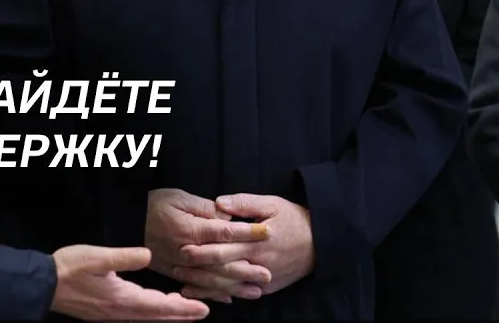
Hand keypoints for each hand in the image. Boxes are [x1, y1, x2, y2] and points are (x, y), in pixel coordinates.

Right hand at [49, 245, 208, 320]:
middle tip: (203, 311)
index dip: (183, 308)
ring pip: (148, 316)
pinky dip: (153, 311)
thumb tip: (148, 255)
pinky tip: (155, 305)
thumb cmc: (68, 268)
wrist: (43, 284)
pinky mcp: (105, 312)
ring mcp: (112, 314)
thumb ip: (124, 257)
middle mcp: (120, 311)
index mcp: (122, 299)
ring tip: (186, 308)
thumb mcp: (97, 257)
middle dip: (181, 314)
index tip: (203, 308)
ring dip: (168, 313)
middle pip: (158, 315)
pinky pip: (137, 314)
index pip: (160, 306)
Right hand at [145, 188, 271, 301]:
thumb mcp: (178, 197)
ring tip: (255, 290)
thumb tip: (227, 216)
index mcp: (189, 229)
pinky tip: (228, 298)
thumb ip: (204, 208)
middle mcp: (185, 251)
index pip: (225, 232)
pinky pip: (195, 287)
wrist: (125, 220)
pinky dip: (212, 294)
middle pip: (221, 263)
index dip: (248, 232)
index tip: (267, 232)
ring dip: (234, 286)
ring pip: (211, 280)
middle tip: (267, 274)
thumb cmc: (152, 204)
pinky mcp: (171, 272)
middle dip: (246, 269)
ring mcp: (178, 265)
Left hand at [175, 193, 313, 298]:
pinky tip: (209, 296)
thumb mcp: (271, 204)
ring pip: (229, 286)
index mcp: (256, 241)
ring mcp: (262, 278)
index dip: (202, 249)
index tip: (183, 248)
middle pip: (222, 269)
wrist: (321, 243)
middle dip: (198, 270)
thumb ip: (243, 203)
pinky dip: (225, 295)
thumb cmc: (294, 219)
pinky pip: (242, 293)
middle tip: (177, 267)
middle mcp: (257, 262)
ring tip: (185, 287)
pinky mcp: (267, 287)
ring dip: (206, 287)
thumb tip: (218, 203)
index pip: (223, 246)